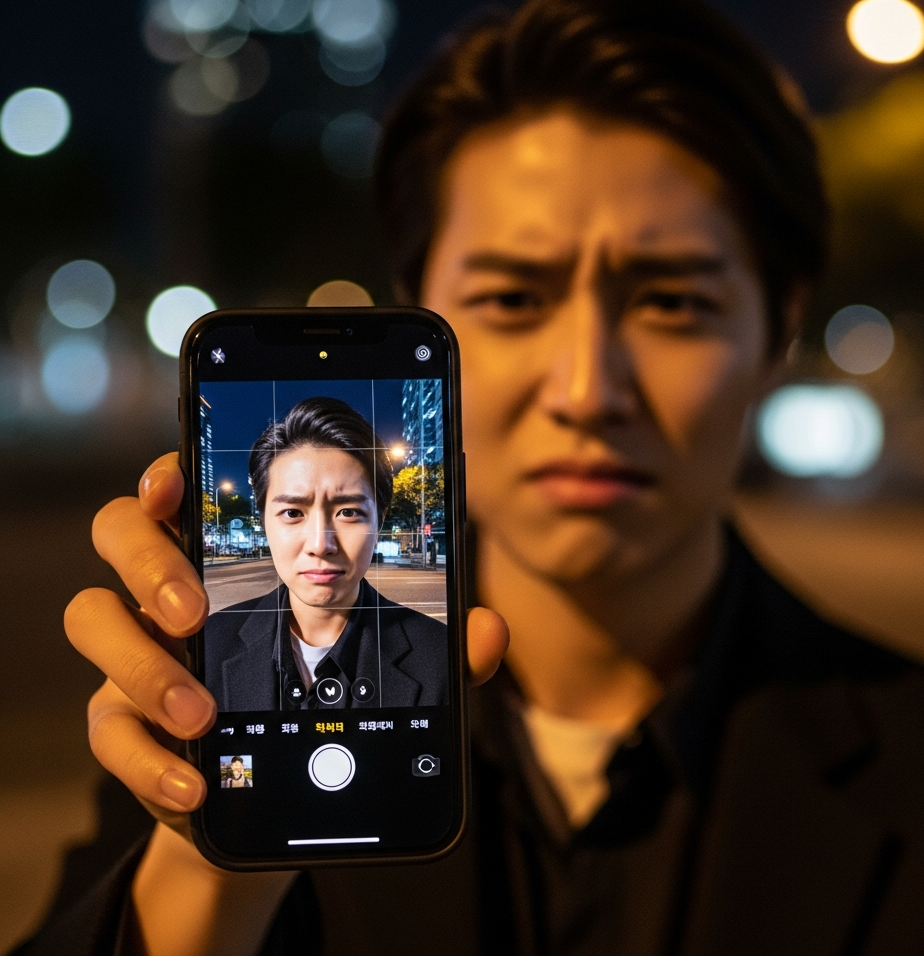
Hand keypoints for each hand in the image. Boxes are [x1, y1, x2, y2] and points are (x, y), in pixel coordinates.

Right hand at [66, 453, 509, 834]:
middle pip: (119, 533)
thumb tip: (490, 629)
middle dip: (148, 561)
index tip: (178, 484)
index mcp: (230, 554)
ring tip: (202, 711)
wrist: (277, 789)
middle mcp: (171, 589)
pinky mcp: (127, 722)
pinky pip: (104, 726)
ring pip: (93, 618)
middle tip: (195, 609)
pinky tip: (193, 780)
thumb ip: (440, 645)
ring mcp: (141, 651)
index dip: (167, 474)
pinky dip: (145, 757)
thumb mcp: (390, 665)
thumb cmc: (330, 696)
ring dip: (142, 663)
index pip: (180, 489)